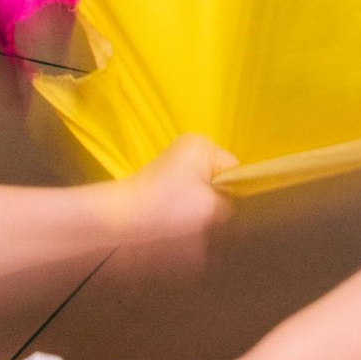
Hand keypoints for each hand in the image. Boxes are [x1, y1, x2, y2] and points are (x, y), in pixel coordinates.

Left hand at [105, 134, 235, 252]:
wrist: (125, 216)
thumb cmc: (170, 207)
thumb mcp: (211, 207)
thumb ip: (231, 202)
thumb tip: (230, 204)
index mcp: (204, 145)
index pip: (236, 169)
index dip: (234, 192)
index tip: (222, 210)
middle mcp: (192, 143)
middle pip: (221, 175)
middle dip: (219, 196)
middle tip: (208, 215)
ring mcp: (178, 156)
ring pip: (207, 182)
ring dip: (204, 200)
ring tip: (193, 215)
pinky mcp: (167, 170)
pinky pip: (192, 184)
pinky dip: (191, 199)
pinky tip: (182, 212)